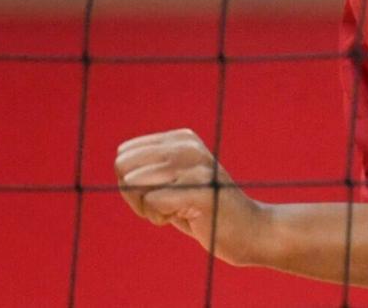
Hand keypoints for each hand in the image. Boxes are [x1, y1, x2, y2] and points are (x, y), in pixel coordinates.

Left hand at [115, 128, 265, 265]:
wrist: (249, 230)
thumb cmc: (204, 210)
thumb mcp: (175, 181)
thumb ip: (149, 168)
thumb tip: (118, 161)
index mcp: (183, 138)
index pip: (125, 154)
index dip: (131, 182)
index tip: (159, 192)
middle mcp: (189, 145)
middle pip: (126, 168)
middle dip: (135, 196)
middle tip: (164, 205)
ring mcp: (196, 165)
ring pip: (136, 185)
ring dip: (148, 208)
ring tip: (176, 211)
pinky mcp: (199, 189)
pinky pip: (153, 202)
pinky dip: (160, 217)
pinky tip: (185, 217)